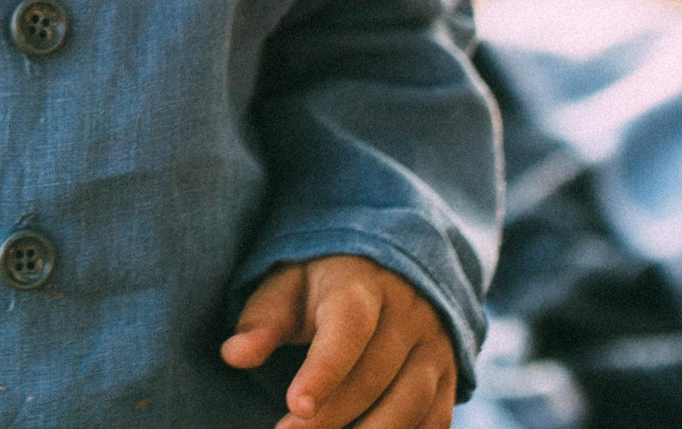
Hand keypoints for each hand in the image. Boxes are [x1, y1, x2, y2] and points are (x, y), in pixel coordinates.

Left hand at [220, 254, 455, 428]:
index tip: (295, 405)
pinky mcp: (448, 376)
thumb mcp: (288, 287)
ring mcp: (434, 346)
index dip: (324, 371)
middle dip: (330, 416)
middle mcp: (408, 314)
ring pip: (411, 402)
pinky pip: (436, 419)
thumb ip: (262, 320)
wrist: (389, 268)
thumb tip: (233, 355)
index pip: (348, 330)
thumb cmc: (322, 284)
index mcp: (362, 286)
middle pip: (374, 375)